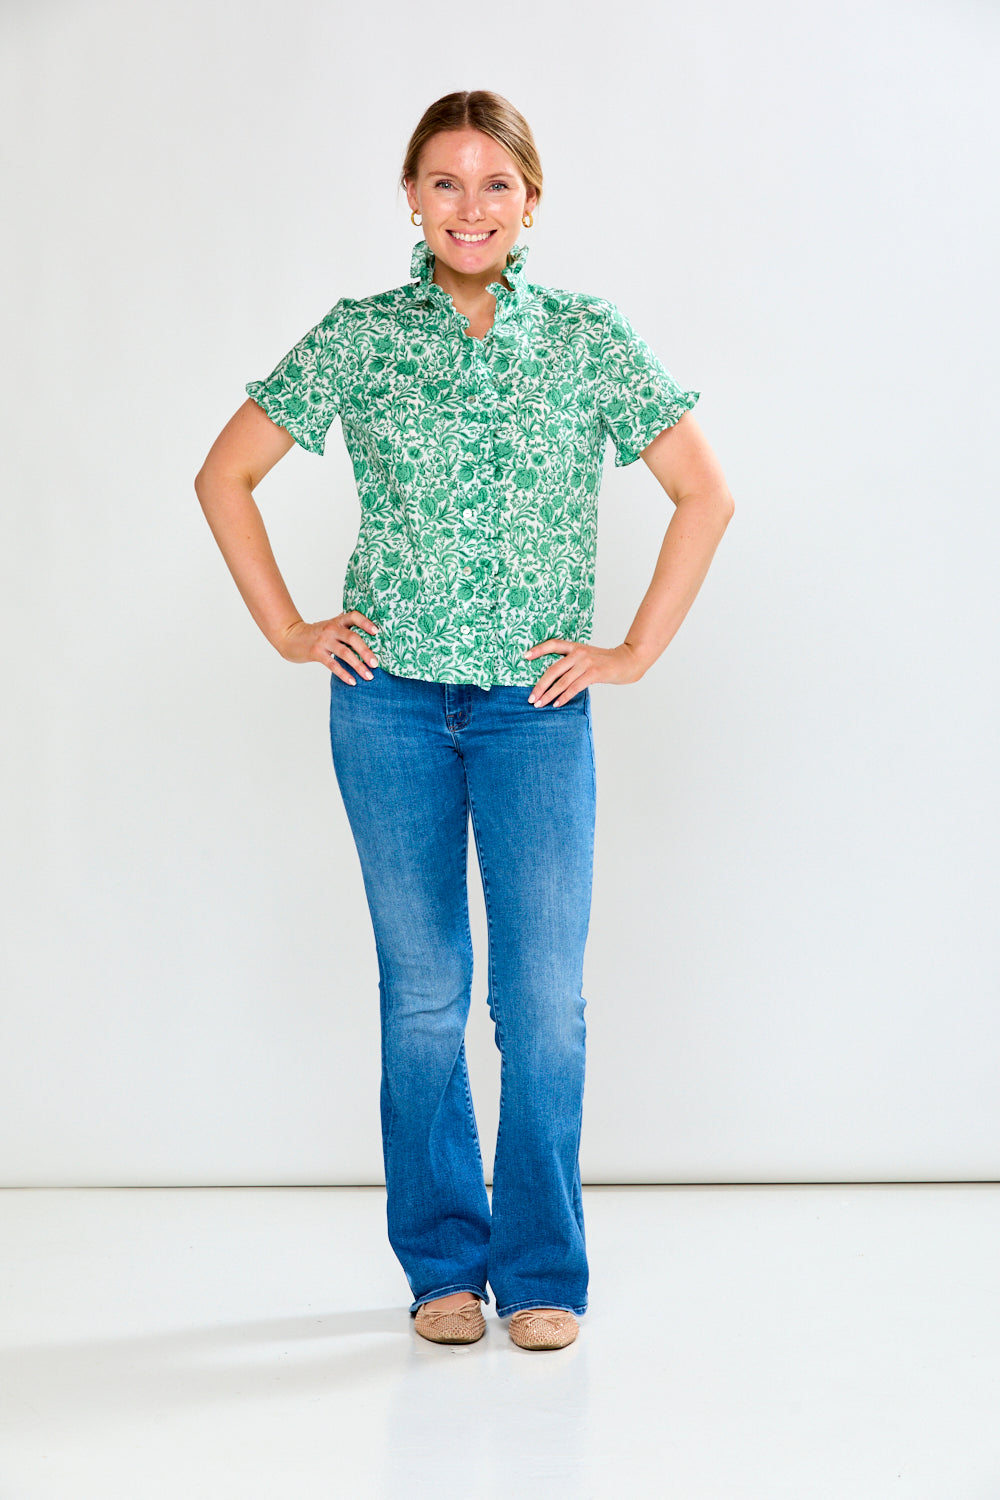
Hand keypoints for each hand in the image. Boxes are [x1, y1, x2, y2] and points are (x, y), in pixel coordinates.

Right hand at [279, 610, 379, 683]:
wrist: (290, 637)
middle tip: (376, 664)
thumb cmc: (316, 633)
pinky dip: (344, 674)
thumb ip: (345, 627)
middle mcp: (331, 629)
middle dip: (366, 651)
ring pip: (345, 653)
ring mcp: (323, 641)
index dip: (366, 623)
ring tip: (369, 676)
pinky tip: (352, 681)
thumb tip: (370, 633)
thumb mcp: (330, 625)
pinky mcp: (316, 653)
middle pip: (352, 638)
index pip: (354, 616)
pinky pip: (333, 665)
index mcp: (337, 621)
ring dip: (358, 666)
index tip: (377, 632)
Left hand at [524, 639, 645, 705]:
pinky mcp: (594, 673)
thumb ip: (573, 661)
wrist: (628, 661)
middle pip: (552, 669)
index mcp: (575, 646)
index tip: (524, 657)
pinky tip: (557, 704)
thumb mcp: (588, 655)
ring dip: (549, 695)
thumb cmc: (606, 661)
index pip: (553, 644)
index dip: (538, 650)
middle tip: (531, 697)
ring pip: (562, 681)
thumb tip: (554, 677)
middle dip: (540, 685)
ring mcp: (586, 663)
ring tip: (540, 704)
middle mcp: (578, 653)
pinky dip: (563, 697)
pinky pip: (574, 687)